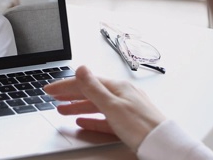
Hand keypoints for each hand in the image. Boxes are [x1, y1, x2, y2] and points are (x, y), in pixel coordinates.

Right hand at [43, 65, 165, 151]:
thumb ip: (94, 88)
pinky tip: (83, 122)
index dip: (65, 85)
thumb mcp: (112, 106)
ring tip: (62, 109)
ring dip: (77, 106)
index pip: (85, 82)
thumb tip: (81, 68)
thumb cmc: (142, 126)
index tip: (49, 89)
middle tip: (52, 96)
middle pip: (89, 92)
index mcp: (117, 87)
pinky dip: (91, 119)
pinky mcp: (127, 123)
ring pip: (95, 105)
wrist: (162, 144)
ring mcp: (124, 108)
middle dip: (69, 94)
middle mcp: (121, 94)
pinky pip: (103, 119)